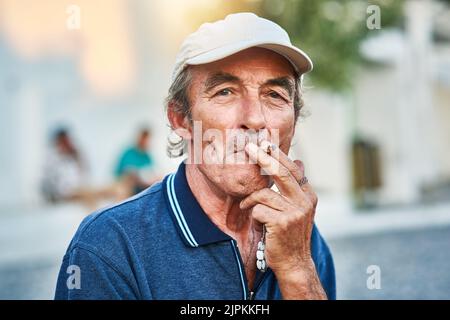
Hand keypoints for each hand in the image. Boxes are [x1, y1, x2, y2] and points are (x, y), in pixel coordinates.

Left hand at [241, 142, 325, 298]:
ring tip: (246, 207)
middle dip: (263, 157)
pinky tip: (256, 223)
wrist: (294, 262)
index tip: (265, 144)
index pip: (293, 169)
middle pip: (281, 173)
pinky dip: (253, 215)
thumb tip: (298, 160)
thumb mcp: (298, 208)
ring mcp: (295, 212)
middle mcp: (304, 201)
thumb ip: (295, 188)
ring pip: (264, 194)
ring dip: (250, 201)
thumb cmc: (290, 233)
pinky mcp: (283, 223)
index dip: (279, 155)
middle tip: (250, 147)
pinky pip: (258, 209)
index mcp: (308, 195)